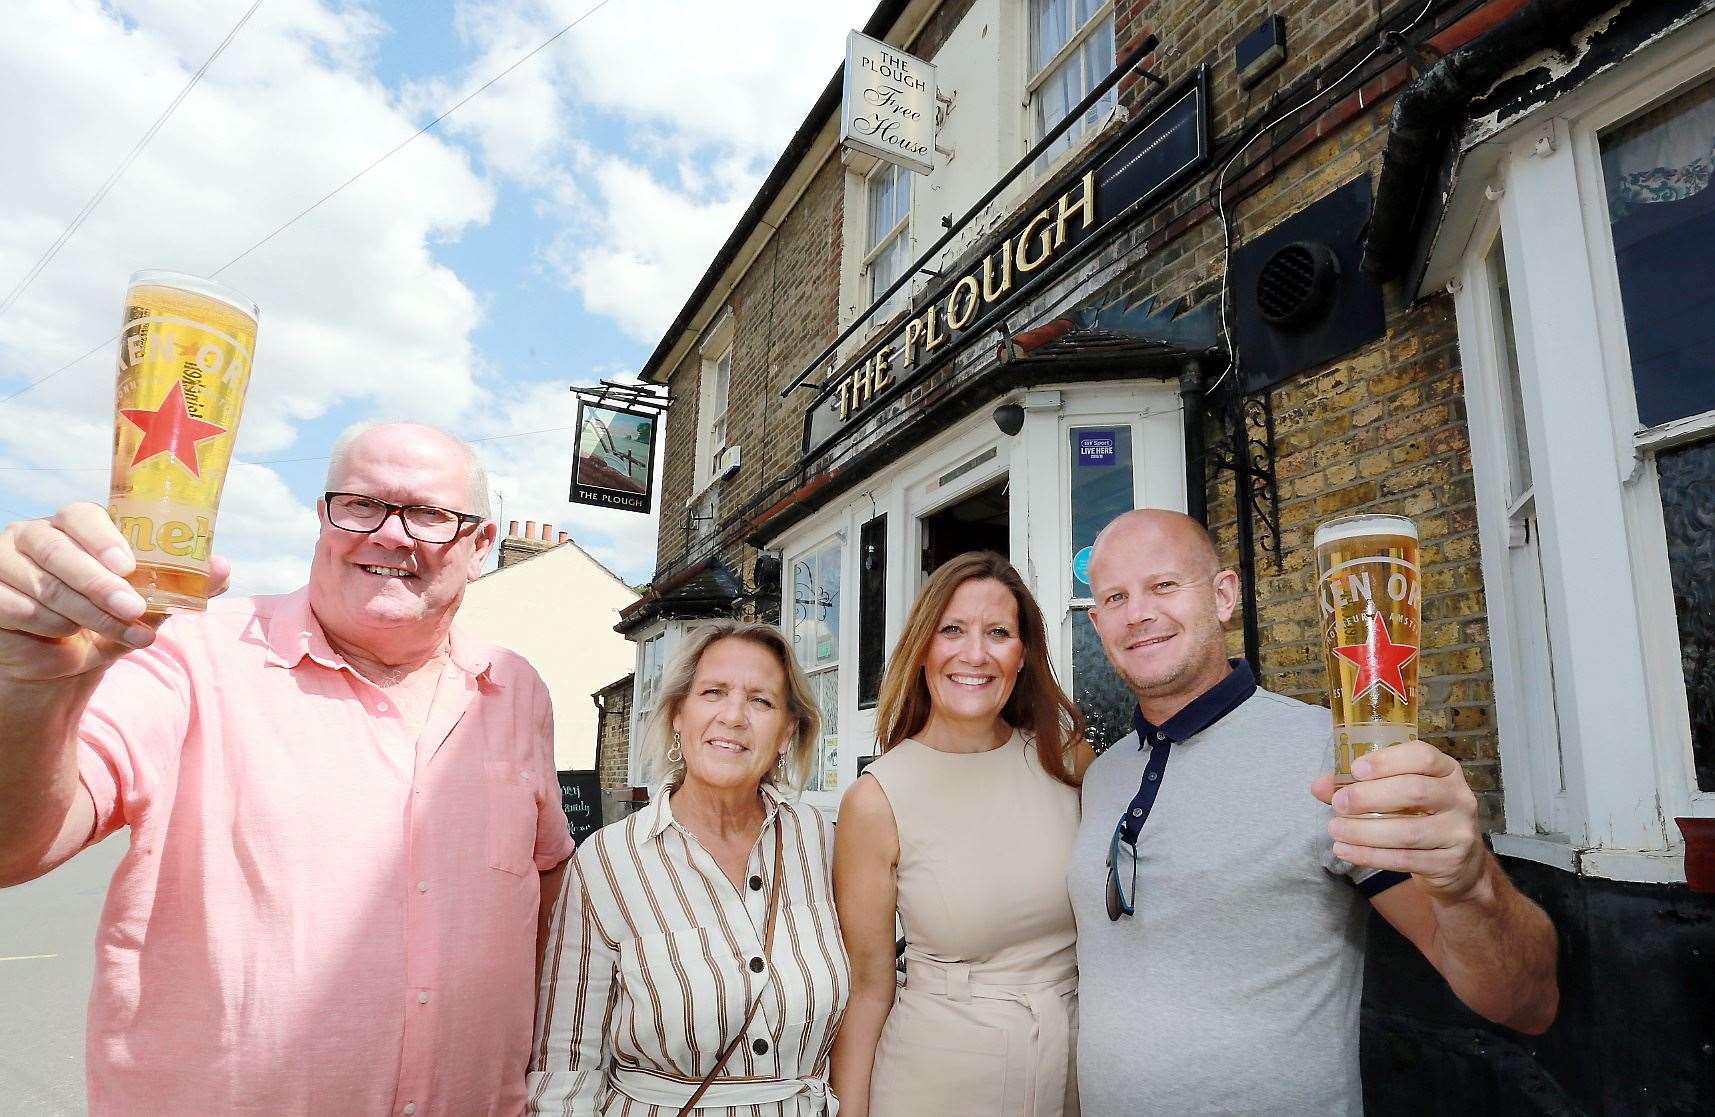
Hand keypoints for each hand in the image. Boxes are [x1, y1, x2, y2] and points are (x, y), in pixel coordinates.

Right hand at [0, 503, 230, 682]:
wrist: (63, 662)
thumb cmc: (106, 619)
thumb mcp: (148, 604)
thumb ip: (184, 584)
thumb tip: (223, 568)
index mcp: (77, 526)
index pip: (83, 516)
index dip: (104, 538)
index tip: (129, 566)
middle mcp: (36, 536)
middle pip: (59, 549)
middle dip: (99, 582)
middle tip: (133, 607)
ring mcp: (6, 562)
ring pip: (44, 584)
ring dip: (86, 614)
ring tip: (120, 633)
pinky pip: (17, 608)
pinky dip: (50, 627)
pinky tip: (68, 639)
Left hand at [1310, 740, 1485, 902]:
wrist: (1458, 865)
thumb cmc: (1421, 817)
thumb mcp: (1398, 796)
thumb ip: (1360, 786)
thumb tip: (1319, 785)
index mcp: (1446, 771)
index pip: (1423, 756)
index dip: (1387, 761)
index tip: (1356, 769)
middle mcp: (1459, 798)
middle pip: (1414, 791)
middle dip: (1370, 797)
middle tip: (1338, 803)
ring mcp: (1458, 832)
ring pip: (1408, 831)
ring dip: (1364, 831)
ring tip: (1335, 829)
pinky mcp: (1449, 863)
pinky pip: (1404, 860)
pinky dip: (1370, 855)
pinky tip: (1345, 851)